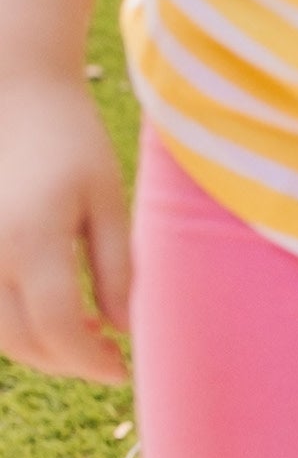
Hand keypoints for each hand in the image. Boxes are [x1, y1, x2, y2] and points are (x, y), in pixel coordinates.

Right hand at [0, 73, 130, 383]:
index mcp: (32, 241)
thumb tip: (125, 330)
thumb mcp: (108, 202)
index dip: (93, 363)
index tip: (123, 370)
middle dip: (68, 362)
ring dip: (38, 347)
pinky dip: (11, 323)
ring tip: (81, 334)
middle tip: (106, 357)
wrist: (12, 88)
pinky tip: (45, 311)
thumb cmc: (70, 139)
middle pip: (24, 341)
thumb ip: (118, 270)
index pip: (61, 332)